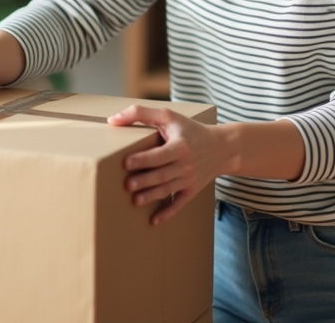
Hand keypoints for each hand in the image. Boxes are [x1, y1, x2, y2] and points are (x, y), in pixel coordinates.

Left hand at [107, 105, 232, 225]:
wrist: (221, 147)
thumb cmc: (190, 130)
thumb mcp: (169, 116)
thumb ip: (141, 113)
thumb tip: (113, 120)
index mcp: (180, 146)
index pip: (160, 155)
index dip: (143, 159)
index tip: (126, 162)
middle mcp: (186, 165)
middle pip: (162, 175)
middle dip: (145, 181)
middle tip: (127, 184)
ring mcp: (189, 180)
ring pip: (167, 190)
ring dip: (151, 196)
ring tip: (135, 200)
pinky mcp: (191, 190)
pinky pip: (179, 204)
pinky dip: (167, 213)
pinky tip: (153, 221)